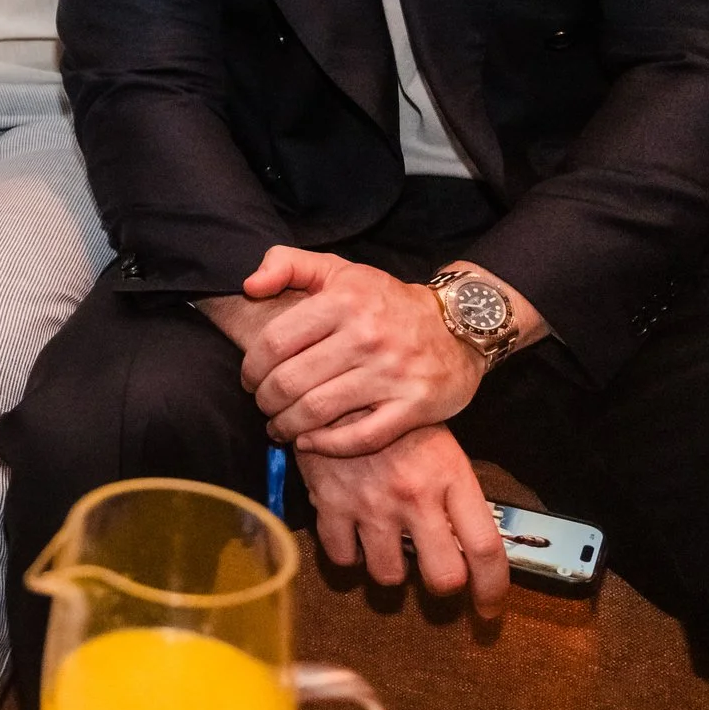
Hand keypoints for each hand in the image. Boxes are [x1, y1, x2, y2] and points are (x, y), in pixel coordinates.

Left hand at [239, 247, 484, 457]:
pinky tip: (309, 442)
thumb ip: (287, 264)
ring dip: (287, 425)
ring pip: (318, 411)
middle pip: (290, 381)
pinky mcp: (414, 406)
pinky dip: (326, 446)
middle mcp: (366, 336)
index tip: (249, 379)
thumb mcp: (339, 269)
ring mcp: (392, 373)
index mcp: (342, 301)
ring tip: (279, 427)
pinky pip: (360, 437)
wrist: (459, 325)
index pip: (275, 341)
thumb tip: (250, 286)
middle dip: (266, 401)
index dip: (252, 367)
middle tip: (263, 406)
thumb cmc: (385, 301)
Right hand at [298, 425, 508, 618]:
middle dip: (441, 585)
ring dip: (390, 569)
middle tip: (434, 573)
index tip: (488, 608)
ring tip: (386, 545)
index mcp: (450, 475)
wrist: (333, 380)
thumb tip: (466, 538)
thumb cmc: (390, 408)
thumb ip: (452, 489)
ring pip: (389, 576)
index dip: (493, 589)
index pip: (486, 549)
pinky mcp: (330, 503)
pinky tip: (352, 534)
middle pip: (443, 576)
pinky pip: (341, 557)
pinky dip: (348, 554)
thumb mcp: (437, 441)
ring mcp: (371, 503)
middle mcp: (414, 495)